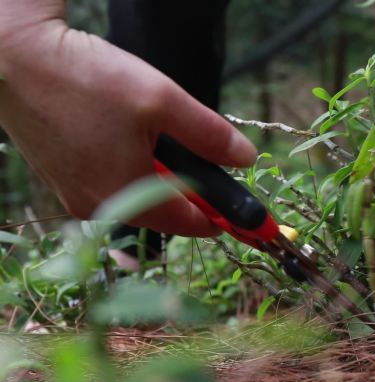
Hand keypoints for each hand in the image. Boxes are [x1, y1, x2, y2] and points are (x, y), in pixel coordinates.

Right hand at [0, 0, 256, 235]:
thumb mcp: (163, 101)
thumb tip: (245, 158)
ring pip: (135, 198)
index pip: (187, 223)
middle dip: (191, 198)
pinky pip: (109, 185)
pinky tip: (134, 143)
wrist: (15, 59)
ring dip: (161, 182)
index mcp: (127, 195)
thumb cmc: (88, 79)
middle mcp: (98, 205)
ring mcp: (75, 193)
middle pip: (161, 213)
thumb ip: (209, 134)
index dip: (219, 218)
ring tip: (171, 150)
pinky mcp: (60, 177)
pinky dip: (132, 172)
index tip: (242, 216)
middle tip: (213, 175)